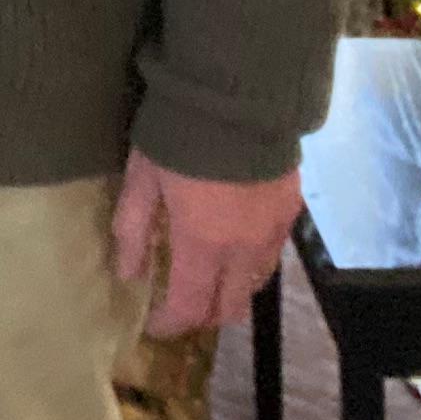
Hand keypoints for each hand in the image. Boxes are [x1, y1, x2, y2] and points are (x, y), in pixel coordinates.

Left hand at [112, 152, 302, 337]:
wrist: (237, 95)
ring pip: (256, 283)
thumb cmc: (178, 135)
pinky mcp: (291, 209)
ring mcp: (273, 230)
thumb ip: (133, 230)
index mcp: (203, 245)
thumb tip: (128, 274)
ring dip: (232, 291)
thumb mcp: (142, 179)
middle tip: (181, 304)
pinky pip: (273, 254)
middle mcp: (244, 249)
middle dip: (204, 315)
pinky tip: (237, 246)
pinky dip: (253, 262)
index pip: (190, 307)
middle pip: (230, 306)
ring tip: (210, 278)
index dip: (171, 324)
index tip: (155, 325)